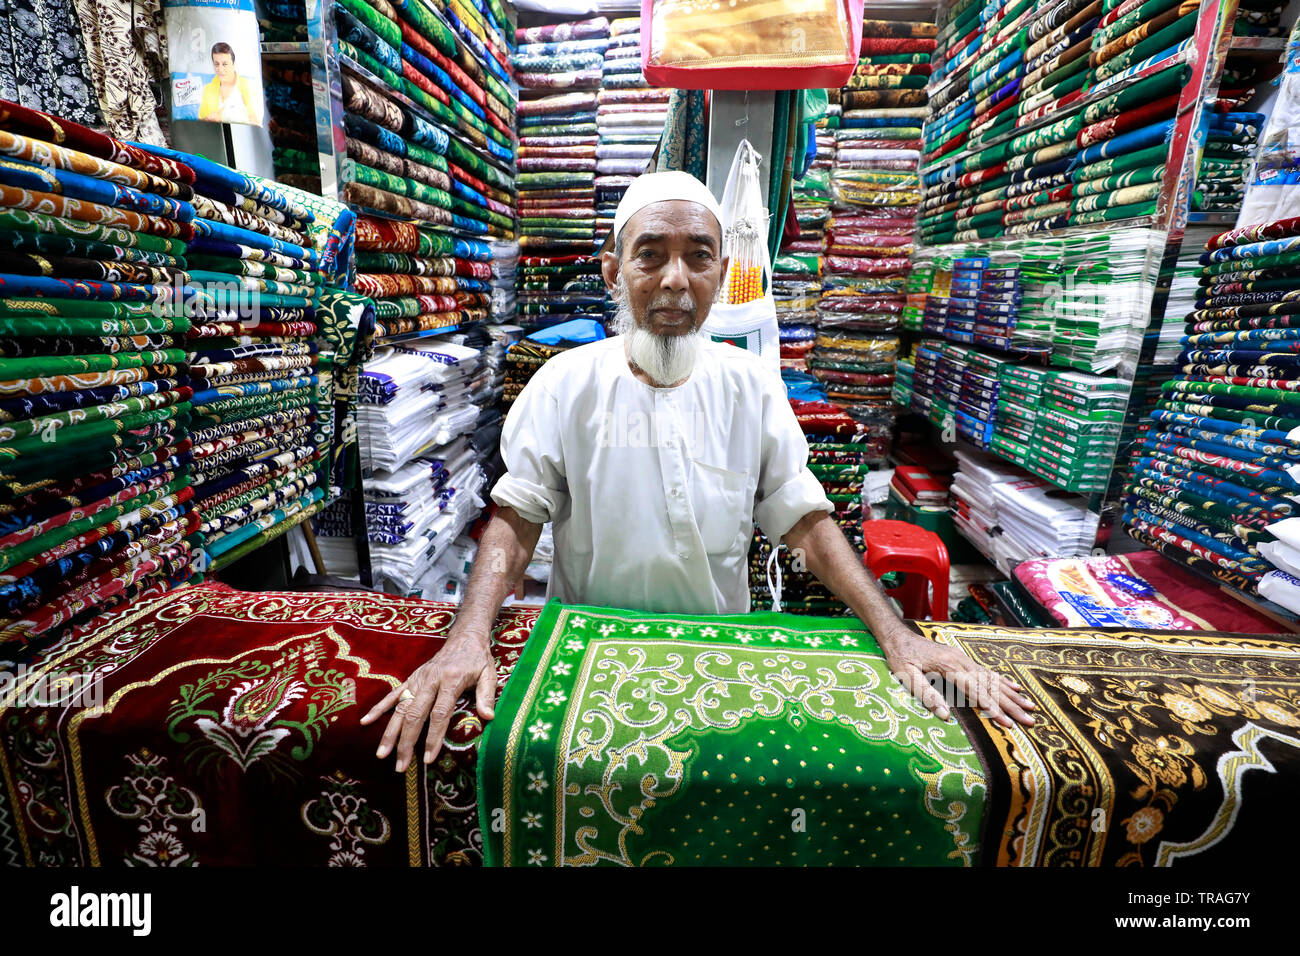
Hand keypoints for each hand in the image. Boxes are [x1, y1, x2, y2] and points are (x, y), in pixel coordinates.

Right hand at [361, 635, 497, 771]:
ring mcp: (417, 680)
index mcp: (450, 681)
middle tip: (401, 766)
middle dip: (406, 742)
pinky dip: (378, 708)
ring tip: (381, 755)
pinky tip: (365, 722)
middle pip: (414, 715)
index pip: (440, 713)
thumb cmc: (477, 660)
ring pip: (400, 709)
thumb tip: (488, 717)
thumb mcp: (488, 674)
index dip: (433, 736)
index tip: (428, 758)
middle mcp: (430, 681)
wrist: (464, 638)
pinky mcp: (411, 679)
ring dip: (390, 733)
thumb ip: (487, 695)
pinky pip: (392, 695)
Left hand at [877, 624, 1035, 728]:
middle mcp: (962, 662)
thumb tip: (946, 715)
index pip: (976, 692)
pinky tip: (1016, 687)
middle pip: (991, 687)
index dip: (992, 709)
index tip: (1008, 722)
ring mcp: (964, 659)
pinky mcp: (963, 659)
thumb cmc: (900, 658)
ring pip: (993, 679)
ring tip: (1031, 707)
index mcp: (949, 667)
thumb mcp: (906, 676)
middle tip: (1030, 720)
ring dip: (1012, 694)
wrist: (898, 636)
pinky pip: (987, 672)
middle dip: (1011, 705)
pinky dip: (1003, 681)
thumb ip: (926, 694)